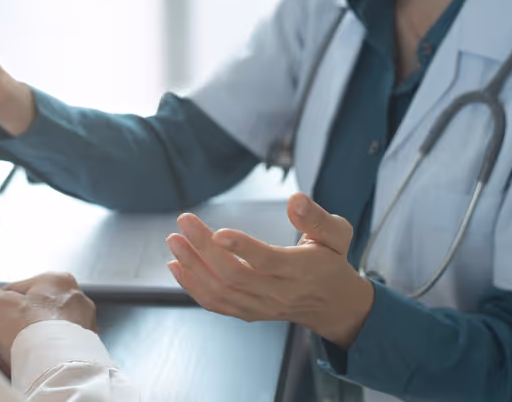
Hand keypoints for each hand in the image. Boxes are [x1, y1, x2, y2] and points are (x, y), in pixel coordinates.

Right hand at [0, 270, 96, 368]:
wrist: (57, 369)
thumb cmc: (35, 331)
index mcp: (57, 281)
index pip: (15, 289)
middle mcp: (74, 300)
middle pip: (26, 313)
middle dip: (8, 328)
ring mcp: (80, 326)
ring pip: (38, 334)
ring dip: (20, 343)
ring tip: (6, 355)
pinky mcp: (79, 350)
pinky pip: (49, 350)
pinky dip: (35, 356)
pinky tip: (21, 365)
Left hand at [166, 193, 373, 348]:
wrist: (333, 304)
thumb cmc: (332, 261)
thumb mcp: (337, 234)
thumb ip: (316, 217)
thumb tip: (296, 199)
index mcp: (301, 270)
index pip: (268, 261)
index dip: (242, 248)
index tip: (218, 232)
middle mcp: (279, 293)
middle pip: (236, 275)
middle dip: (204, 249)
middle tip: (183, 222)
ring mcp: (262, 306)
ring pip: (222, 292)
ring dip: (193, 267)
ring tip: (174, 241)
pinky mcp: (249, 312)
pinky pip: (217, 304)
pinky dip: (193, 287)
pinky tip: (176, 266)